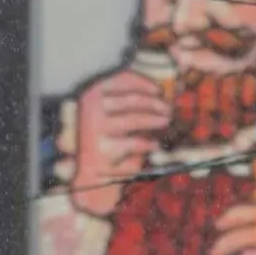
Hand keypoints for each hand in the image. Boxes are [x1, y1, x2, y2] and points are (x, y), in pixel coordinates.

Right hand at [72, 70, 171, 219]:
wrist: (88, 174)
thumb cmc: (103, 140)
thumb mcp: (108, 116)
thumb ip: (128, 103)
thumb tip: (159, 94)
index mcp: (92, 94)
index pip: (122, 80)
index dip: (144, 83)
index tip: (159, 90)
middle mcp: (91, 109)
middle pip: (131, 99)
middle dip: (154, 103)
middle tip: (168, 109)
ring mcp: (96, 129)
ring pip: (134, 119)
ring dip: (154, 120)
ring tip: (165, 122)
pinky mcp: (104, 150)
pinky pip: (134, 143)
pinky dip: (148, 143)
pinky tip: (155, 145)